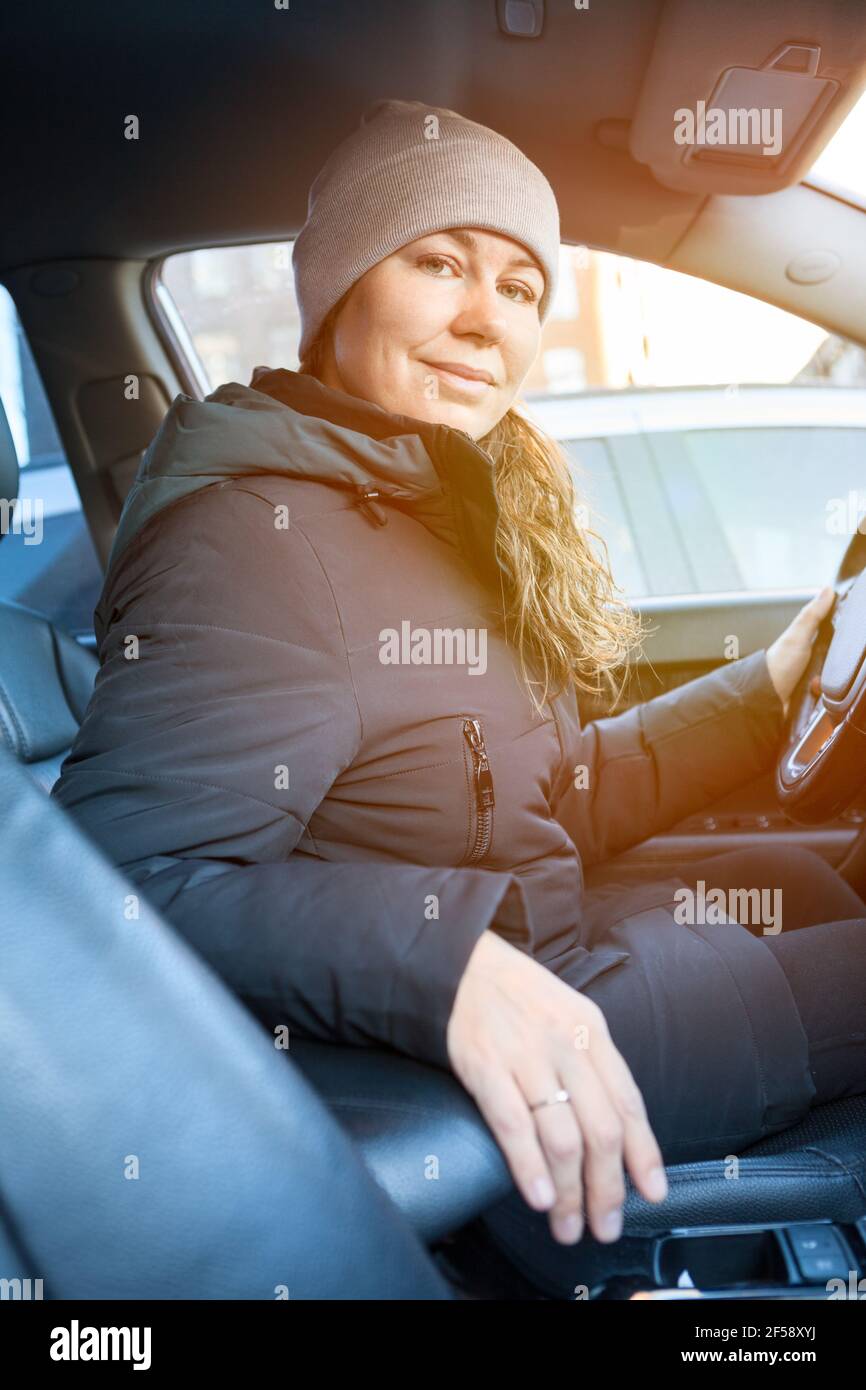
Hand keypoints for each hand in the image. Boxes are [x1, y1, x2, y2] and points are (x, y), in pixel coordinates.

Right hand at [446, 930, 667, 1245]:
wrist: (458, 963)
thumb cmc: (515, 995)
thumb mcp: (569, 1015)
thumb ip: (591, 1064)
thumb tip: (614, 1128)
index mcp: (592, 1032)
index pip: (628, 1103)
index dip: (644, 1155)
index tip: (652, 1193)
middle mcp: (566, 1045)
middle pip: (601, 1131)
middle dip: (607, 1189)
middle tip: (604, 1226)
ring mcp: (525, 1057)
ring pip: (563, 1138)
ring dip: (569, 1194)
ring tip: (567, 1225)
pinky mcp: (485, 1067)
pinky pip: (514, 1125)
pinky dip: (529, 1168)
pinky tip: (538, 1197)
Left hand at [765, 586, 835, 718]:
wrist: (764, 699)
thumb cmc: (777, 665)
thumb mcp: (797, 636)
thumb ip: (812, 615)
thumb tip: (827, 590)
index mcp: (803, 641)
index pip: (829, 636)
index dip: (835, 641)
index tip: (835, 645)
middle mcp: (805, 658)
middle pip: (831, 661)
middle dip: (829, 667)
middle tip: (818, 668)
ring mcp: (806, 677)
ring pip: (829, 679)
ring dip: (822, 682)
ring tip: (811, 683)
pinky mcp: (807, 695)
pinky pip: (823, 695)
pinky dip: (819, 695)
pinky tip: (810, 693)